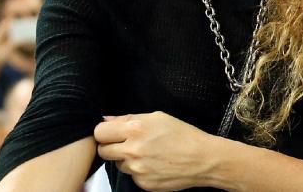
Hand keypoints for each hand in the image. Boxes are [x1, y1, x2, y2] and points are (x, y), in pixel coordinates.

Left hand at [94, 112, 212, 190]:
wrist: (203, 159)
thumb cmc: (184, 135)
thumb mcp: (158, 117)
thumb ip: (129, 118)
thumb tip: (106, 120)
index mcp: (135, 130)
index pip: (100, 133)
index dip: (105, 132)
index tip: (111, 133)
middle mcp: (133, 150)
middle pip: (103, 151)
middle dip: (111, 147)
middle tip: (127, 144)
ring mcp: (137, 170)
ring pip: (118, 164)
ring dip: (127, 159)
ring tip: (148, 154)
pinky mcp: (143, 184)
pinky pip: (132, 176)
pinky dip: (140, 171)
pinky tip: (155, 164)